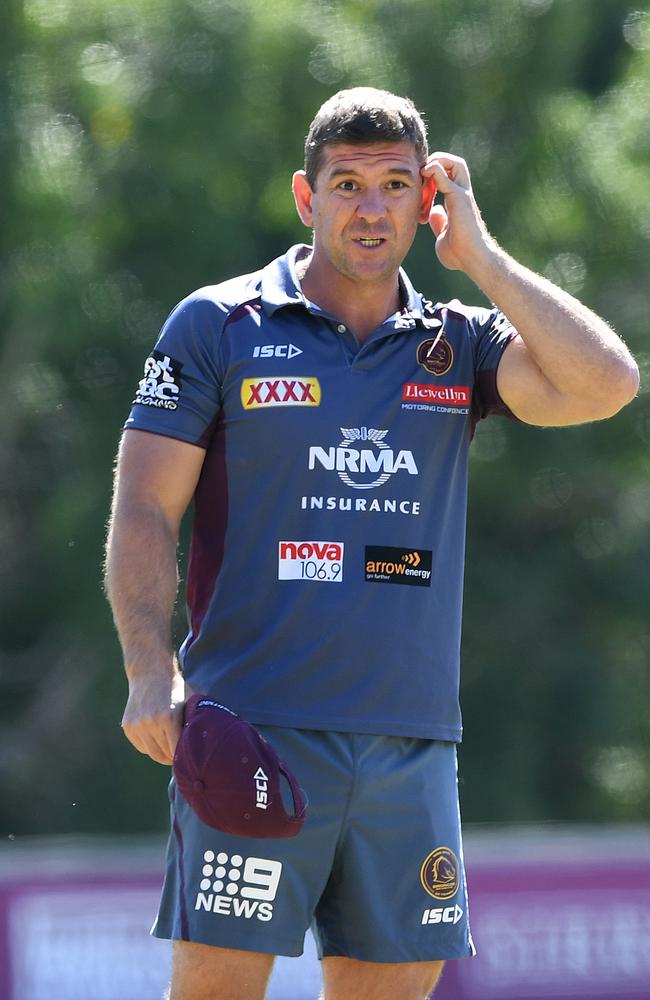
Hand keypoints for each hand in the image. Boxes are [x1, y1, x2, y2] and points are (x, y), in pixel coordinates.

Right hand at [121, 669, 192, 764]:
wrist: (150, 671)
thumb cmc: (176, 688)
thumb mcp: (191, 701)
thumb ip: (197, 722)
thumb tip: (207, 745)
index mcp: (169, 718)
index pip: (177, 751)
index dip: (185, 757)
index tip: (191, 758)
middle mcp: (151, 723)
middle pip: (163, 756)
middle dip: (173, 757)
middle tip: (181, 755)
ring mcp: (137, 725)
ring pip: (152, 754)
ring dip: (162, 753)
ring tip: (171, 746)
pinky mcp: (128, 727)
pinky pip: (141, 747)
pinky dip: (150, 746)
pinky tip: (157, 736)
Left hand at [421, 153, 493, 272]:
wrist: (472, 259)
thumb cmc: (460, 255)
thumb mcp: (442, 236)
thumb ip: (439, 223)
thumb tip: (433, 213)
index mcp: (458, 203)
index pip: (447, 178)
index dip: (430, 181)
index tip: (420, 198)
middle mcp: (462, 195)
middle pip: (454, 164)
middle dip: (435, 164)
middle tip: (420, 181)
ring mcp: (462, 194)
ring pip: (453, 163)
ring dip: (435, 163)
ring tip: (422, 177)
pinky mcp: (458, 196)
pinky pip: (443, 173)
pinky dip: (432, 169)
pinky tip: (423, 174)